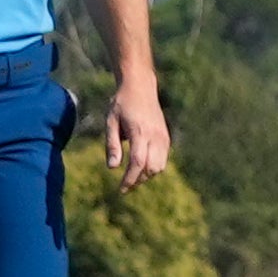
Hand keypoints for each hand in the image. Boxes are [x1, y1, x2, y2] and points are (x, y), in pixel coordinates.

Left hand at [102, 75, 172, 189]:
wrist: (140, 86)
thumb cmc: (122, 103)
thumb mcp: (111, 122)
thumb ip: (112, 145)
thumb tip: (112, 168)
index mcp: (140, 132)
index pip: (137, 163)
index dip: (130, 179)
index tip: (121, 190)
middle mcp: (155, 136)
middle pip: (151, 168)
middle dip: (138, 179)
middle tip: (124, 184)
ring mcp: (163, 136)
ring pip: (160, 166)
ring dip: (147, 174)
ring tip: (132, 175)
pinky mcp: (166, 136)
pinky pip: (163, 158)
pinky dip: (153, 166)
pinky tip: (141, 164)